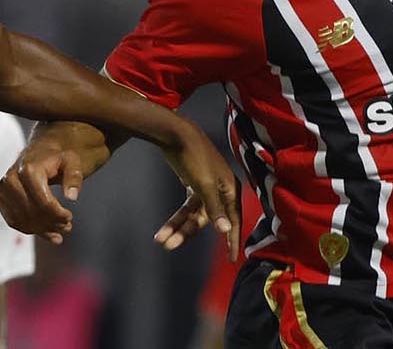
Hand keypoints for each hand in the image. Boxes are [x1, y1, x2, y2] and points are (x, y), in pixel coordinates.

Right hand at [0, 135, 84, 244]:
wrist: (39, 151)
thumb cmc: (57, 158)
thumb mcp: (72, 162)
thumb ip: (74, 177)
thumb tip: (72, 197)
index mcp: (28, 170)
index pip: (44, 202)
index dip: (58, 215)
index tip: (70, 217)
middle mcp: (11, 179)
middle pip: (32, 213)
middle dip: (51, 223)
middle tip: (67, 226)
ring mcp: (2, 188)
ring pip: (22, 220)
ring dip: (42, 230)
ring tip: (59, 231)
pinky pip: (13, 221)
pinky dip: (30, 230)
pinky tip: (46, 233)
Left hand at [159, 121, 240, 260]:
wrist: (176, 134)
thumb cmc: (195, 157)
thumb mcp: (204, 184)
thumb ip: (215, 209)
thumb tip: (226, 230)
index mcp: (229, 189)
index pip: (233, 220)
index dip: (231, 240)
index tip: (232, 259)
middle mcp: (220, 190)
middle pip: (206, 220)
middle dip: (186, 233)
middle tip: (168, 246)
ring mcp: (206, 188)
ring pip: (192, 215)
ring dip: (176, 227)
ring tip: (159, 239)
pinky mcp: (193, 184)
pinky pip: (186, 208)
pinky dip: (176, 218)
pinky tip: (165, 229)